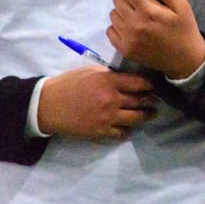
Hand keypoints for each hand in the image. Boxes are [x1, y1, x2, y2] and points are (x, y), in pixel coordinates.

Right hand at [37, 66, 155, 139]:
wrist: (49, 105)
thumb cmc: (69, 83)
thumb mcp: (91, 71)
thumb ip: (111, 75)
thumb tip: (128, 78)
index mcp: (109, 81)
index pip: (139, 83)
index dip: (150, 84)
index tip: (153, 85)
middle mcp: (111, 99)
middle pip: (141, 100)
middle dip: (151, 99)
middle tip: (155, 99)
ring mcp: (107, 117)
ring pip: (136, 118)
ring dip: (146, 115)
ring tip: (151, 113)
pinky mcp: (101, 132)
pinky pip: (122, 132)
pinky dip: (129, 129)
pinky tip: (131, 126)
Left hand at [107, 0, 204, 78]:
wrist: (185, 60)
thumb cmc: (184, 29)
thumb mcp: (182, 5)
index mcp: (149, 11)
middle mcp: (134, 24)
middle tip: (141, 4)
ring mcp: (128, 39)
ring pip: (112, 13)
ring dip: (123, 11)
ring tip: (137, 16)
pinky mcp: (124, 50)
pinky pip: (110, 30)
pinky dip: (118, 26)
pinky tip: (131, 28)